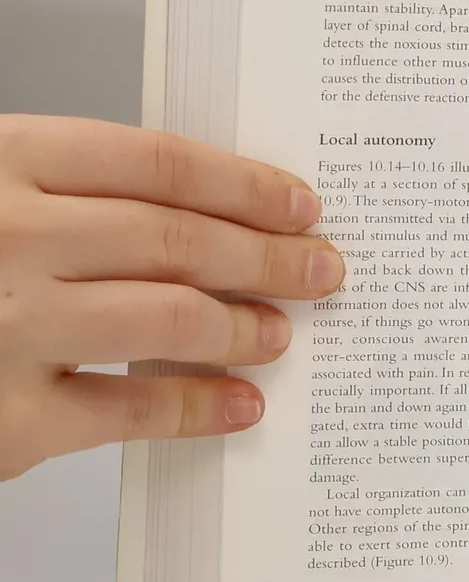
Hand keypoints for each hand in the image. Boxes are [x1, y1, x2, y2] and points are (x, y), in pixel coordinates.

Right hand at [0, 116, 343, 480]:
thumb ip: (61, 194)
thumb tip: (196, 214)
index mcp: (2, 163)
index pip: (159, 163)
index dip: (246, 185)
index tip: (300, 204)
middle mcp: (8, 237)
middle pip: (179, 238)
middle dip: (270, 257)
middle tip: (322, 268)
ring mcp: (7, 327)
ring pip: (170, 317)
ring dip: (244, 327)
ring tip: (279, 334)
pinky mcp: (6, 418)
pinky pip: (130, 407)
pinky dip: (198, 406)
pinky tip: (237, 404)